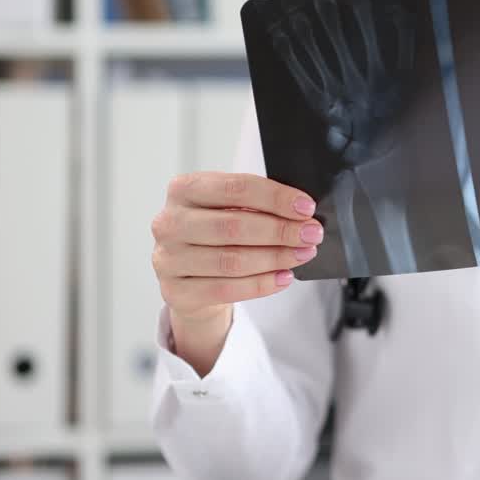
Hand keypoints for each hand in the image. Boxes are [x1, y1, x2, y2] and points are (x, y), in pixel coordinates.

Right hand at [151, 172, 321, 372]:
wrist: (191, 275)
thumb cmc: (217, 233)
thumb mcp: (230, 208)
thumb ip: (258, 205)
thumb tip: (301, 213)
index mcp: (184, 189)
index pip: (235, 188)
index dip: (275, 198)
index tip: (306, 208)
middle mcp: (169, 222)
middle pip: (234, 226)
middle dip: (280, 230)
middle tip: (311, 234)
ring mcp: (168, 259)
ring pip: (232, 261)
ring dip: (276, 257)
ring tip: (303, 254)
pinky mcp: (176, 292)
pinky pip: (227, 289)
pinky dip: (262, 284)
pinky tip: (284, 277)